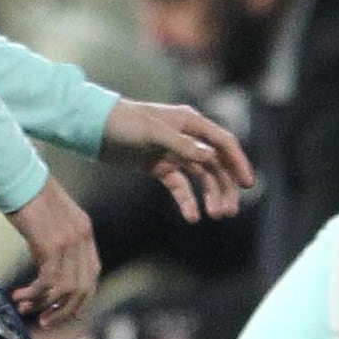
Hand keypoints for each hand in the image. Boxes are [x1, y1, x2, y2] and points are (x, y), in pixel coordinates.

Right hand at [6, 177, 101, 324]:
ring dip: (45, 304)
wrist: (16, 174)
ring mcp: (68, 242)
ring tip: (26, 309)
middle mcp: (82, 238)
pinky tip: (19, 296)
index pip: (92, 274)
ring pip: (65, 288)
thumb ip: (56, 235)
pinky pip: (48, 280)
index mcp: (85, 230)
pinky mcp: (50, 244)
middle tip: (44, 321)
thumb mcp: (50, 215)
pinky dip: (34, 293)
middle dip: (64, 310)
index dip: (81, 298)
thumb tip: (47, 260)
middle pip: (83, 287)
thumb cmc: (25, 191)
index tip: (64, 312)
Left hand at [101, 97, 258, 223]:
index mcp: (190, 123)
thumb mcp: (151, 132)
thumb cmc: (121, 122)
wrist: (89, 128)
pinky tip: (192, 217)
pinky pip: (180, 186)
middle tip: (228, 211)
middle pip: (216, 164)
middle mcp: (186, 138)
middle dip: (225, 187)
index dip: (239, 162)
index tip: (248, 184)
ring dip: (211, 196)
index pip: (223, 143)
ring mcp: (173, 153)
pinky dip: (187, 201)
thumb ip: (181, 144)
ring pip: (201, 177)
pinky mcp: (158, 167)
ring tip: (215, 215)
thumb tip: (210, 155)